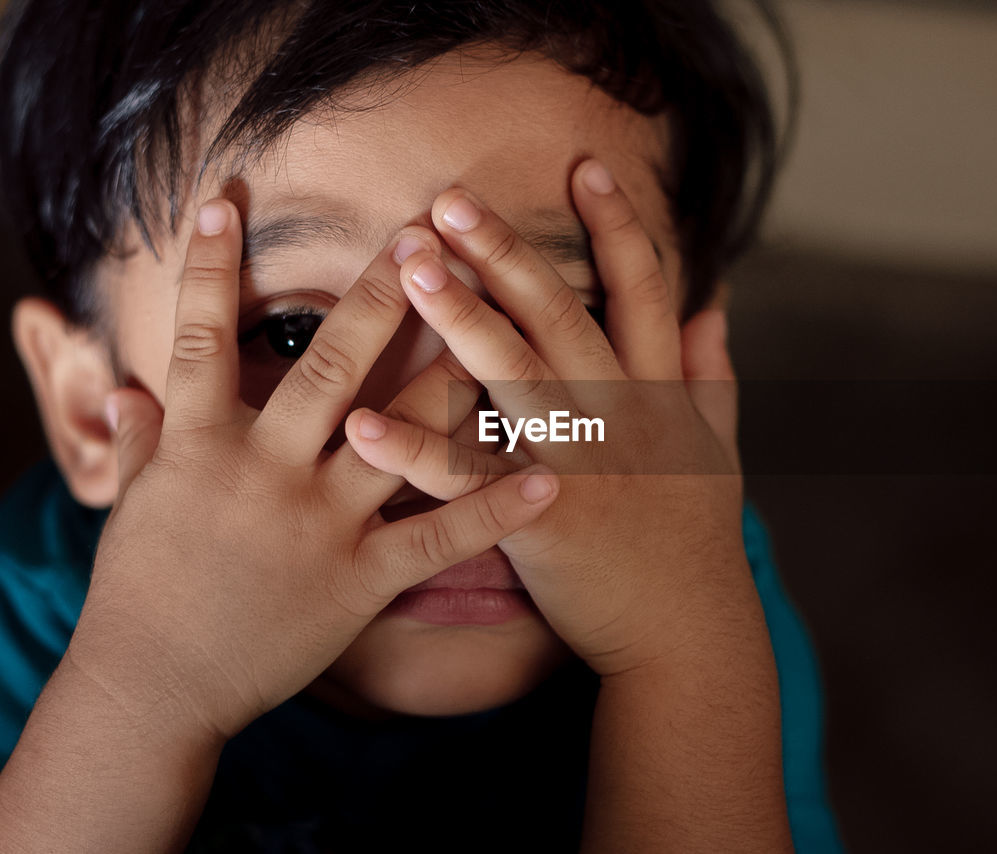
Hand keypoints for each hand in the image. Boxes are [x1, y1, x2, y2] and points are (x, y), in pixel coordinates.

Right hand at [73, 199, 558, 742]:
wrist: (155, 687)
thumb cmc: (142, 592)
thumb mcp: (135, 506)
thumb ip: (141, 442)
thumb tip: (130, 392)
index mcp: (198, 444)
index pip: (200, 337)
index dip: (208, 267)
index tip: (229, 201)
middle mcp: (263, 471)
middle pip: (328, 368)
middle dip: (378, 297)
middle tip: (425, 234)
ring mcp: (316, 524)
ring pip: (398, 437)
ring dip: (454, 379)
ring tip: (506, 324)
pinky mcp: (358, 580)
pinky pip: (439, 540)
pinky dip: (495, 509)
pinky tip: (549, 479)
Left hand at [343, 159, 764, 677]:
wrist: (687, 634)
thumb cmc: (695, 539)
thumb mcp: (719, 447)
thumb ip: (712, 371)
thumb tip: (716, 301)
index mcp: (663, 394)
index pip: (646, 292)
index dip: (619, 226)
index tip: (586, 166)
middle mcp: (624, 417)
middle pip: (566, 318)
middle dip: (510, 253)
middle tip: (452, 198)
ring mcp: (583, 465)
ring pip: (518, 379)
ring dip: (462, 317)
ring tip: (411, 263)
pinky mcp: (541, 520)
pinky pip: (466, 480)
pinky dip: (416, 449)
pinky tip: (364, 419)